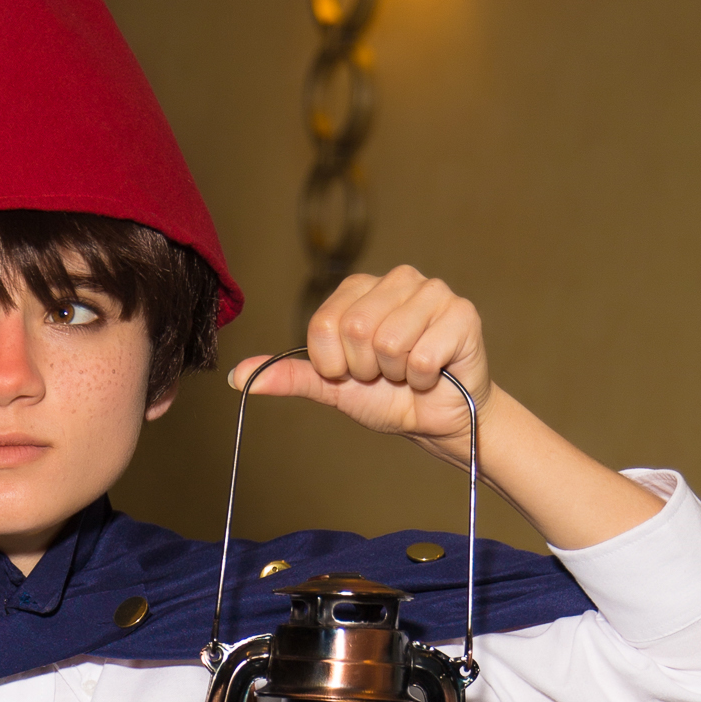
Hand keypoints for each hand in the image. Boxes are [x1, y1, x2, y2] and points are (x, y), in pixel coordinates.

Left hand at [230, 265, 663, 552]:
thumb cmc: (389, 398)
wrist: (438, 422)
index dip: (334, 362)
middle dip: (366, 369)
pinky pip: (423, 356)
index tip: (353, 373)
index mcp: (361, 289)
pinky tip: (434, 374)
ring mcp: (433, 292)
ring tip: (409, 373)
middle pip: (356, 329)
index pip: (325, 324)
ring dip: (397, 375)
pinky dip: (425, 379)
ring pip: (390, 342)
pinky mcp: (463, 314)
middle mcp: (398, 279)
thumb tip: (237, 377)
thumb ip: (290, 376)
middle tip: (385, 374)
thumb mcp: (332, 387)